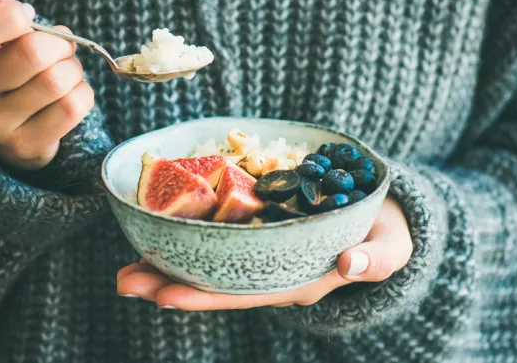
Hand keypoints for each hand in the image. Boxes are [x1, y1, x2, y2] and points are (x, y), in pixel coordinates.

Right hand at [0, 0, 93, 170]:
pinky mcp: (26, 146)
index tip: (27, 15)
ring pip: (57, 81)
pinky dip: (83, 92)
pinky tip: (71, 92)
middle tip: (61, 46)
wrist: (10, 129)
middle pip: (31, 54)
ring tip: (65, 70)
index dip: (10, 17)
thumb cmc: (3, 69)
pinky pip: (73, 106)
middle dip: (59, 43)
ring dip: (73, 69)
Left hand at [117, 197, 411, 309]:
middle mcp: (274, 275)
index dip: (204, 297)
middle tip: (123, 280)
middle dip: (169, 285)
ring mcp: (265, 256)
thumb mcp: (392, 246)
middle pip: (215, 285)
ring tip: (126, 266)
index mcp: (299, 282)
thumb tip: (353, 264)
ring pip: (210, 266)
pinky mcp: (262, 234)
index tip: (163, 296)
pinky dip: (189, 240)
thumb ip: (378, 258)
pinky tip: (160, 233)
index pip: (244, 295)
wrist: (385, 219)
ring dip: (168, 266)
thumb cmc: (388, 235)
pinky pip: (220, 242)